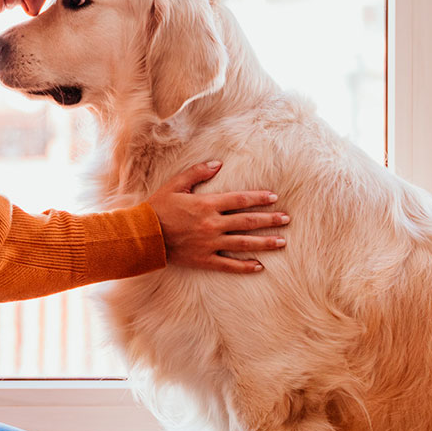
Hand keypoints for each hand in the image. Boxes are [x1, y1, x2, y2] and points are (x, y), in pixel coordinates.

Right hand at [144, 160, 288, 273]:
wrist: (144, 235)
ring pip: (243, 243)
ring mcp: (210, 243)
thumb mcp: (176, 185)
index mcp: (207, 204)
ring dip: (264, 242)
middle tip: (287, 219)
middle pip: (247, 221)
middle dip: (269, 220)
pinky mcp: (204, 259)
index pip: (240, 199)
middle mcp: (212, 224)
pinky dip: (244, 266)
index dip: (258, 198)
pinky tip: (259, 266)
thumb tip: (218, 164)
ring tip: (282, 242)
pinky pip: (229, 264)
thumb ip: (197, 172)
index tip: (274, 198)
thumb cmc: (158, 207)